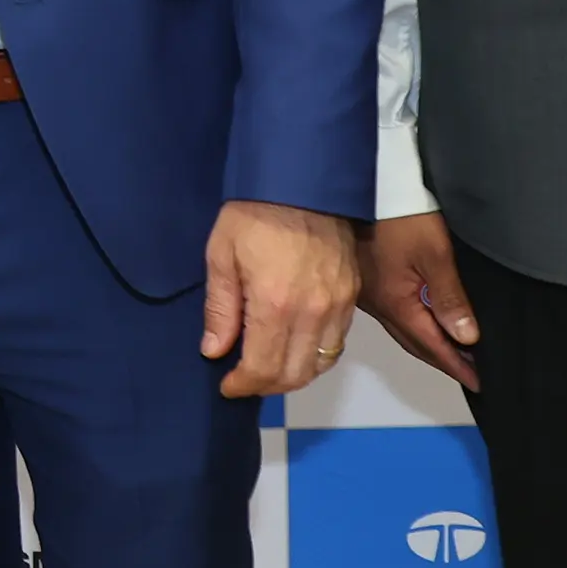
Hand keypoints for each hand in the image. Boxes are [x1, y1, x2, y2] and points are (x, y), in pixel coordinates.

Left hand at [200, 197, 360, 398]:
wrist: (302, 181)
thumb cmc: (253, 214)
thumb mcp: (221, 256)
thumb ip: (220, 309)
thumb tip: (215, 350)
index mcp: (276, 304)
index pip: (264, 369)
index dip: (243, 385)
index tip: (227, 384)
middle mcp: (313, 313)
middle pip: (294, 375)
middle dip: (265, 386)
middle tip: (244, 379)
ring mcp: (338, 306)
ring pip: (320, 364)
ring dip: (292, 374)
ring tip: (267, 366)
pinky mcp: (352, 296)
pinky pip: (337, 343)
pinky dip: (316, 356)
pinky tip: (294, 347)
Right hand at [362, 210, 481, 391]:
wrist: (363, 182)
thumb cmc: (398, 213)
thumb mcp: (434, 253)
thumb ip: (449, 298)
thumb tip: (466, 338)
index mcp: (395, 303)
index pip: (432, 345)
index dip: (457, 366)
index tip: (479, 383)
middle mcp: (377, 305)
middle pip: (415, 343)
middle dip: (444, 360)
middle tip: (472, 373)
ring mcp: (368, 293)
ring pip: (403, 330)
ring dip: (428, 344)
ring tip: (455, 352)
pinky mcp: (365, 279)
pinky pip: (394, 315)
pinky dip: (414, 326)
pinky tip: (425, 321)